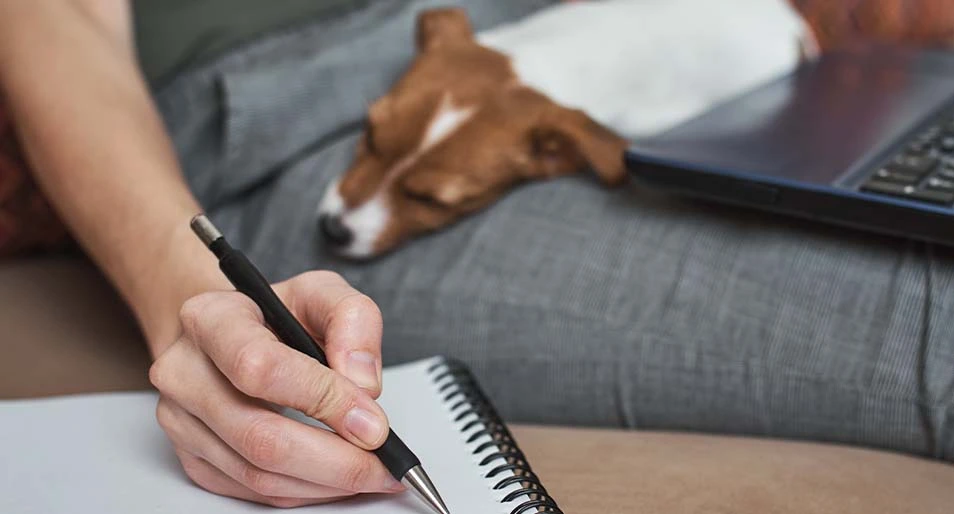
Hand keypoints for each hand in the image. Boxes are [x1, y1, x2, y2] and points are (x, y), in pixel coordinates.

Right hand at [149, 271, 403, 507]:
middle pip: (258, 436)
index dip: (322, 399)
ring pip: (257, 473)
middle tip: (383, 464)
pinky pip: (253, 490)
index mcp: (211, 319)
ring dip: (325, 482)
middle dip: (335, 460)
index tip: (372, 422)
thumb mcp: (322, 292)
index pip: (261, 367)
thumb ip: (353, 320)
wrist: (229, 333)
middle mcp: (184, 371)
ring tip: (371, 473)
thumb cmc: (274, 313)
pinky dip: (305, 490)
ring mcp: (181, 421)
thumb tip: (363, 385)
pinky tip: (337, 477)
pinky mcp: (192, 457)